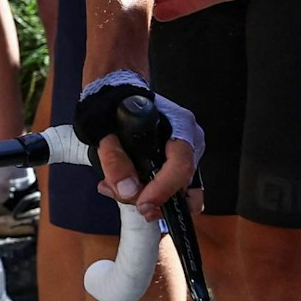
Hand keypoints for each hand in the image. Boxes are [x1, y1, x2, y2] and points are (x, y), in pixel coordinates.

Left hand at [76, 77, 202, 223]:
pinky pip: (172, 189)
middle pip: (183, 184)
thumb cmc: (118, 108)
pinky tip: (126, 187)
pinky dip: (150, 194)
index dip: (163, 189)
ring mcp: (190, 154)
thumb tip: (128, 191)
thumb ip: (114, 160)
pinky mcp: (180, 166)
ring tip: (116, 188)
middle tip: (130, 201)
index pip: (182, 164)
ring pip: (179, 191)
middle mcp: (191, 140)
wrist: (121, 98)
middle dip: (156, 200)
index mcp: (180, 124)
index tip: (143, 203)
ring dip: (148, 197)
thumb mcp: (108, 131)